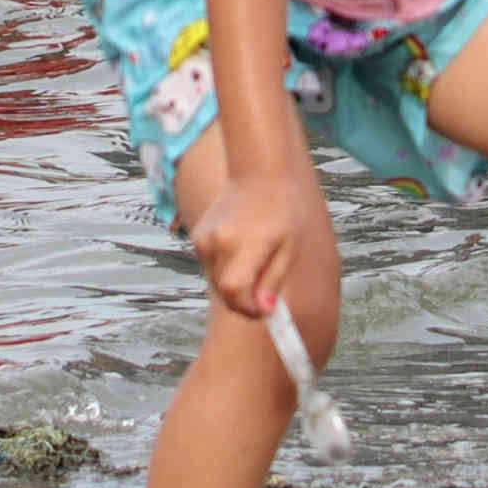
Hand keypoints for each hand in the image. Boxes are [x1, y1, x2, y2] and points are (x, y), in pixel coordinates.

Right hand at [188, 164, 325, 319]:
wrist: (259, 175)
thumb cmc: (282, 211)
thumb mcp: (289, 247)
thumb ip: (274, 280)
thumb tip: (264, 311)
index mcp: (245, 242)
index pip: (235, 291)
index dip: (249, 309)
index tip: (266, 311)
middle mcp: (219, 241)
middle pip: (225, 292)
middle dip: (245, 301)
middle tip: (266, 294)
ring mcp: (204, 239)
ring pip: (217, 283)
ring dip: (236, 285)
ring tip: (256, 261)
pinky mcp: (197, 238)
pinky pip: (212, 269)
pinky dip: (226, 270)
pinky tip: (241, 250)